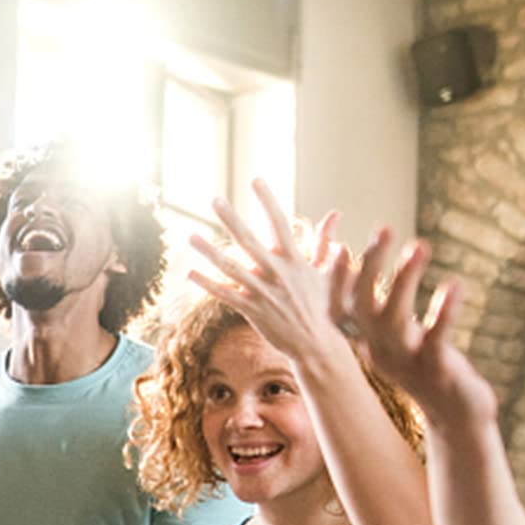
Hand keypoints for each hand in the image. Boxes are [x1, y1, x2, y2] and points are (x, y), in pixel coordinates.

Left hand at [188, 181, 346, 366]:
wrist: (319, 344)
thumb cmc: (325, 306)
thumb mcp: (327, 272)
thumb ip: (324, 242)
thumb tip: (335, 214)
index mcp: (295, 260)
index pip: (280, 223)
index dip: (268, 201)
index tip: (256, 180)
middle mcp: (277, 274)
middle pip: (249, 241)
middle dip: (231, 220)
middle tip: (214, 200)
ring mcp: (263, 293)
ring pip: (231, 268)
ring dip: (209, 252)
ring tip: (190, 236)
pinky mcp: (252, 311)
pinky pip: (225, 295)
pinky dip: (208, 284)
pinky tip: (190, 272)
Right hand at [330, 229, 495, 428]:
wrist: (455, 415)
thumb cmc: (428, 368)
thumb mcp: (398, 339)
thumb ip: (381, 310)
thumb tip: (365, 276)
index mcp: (369, 342)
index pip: (338, 311)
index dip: (335, 283)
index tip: (340, 248)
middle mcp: (381, 351)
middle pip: (362, 307)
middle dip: (370, 266)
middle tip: (384, 229)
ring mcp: (408, 361)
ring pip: (395, 321)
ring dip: (405, 281)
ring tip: (421, 246)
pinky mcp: (438, 370)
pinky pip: (438, 339)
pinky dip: (445, 312)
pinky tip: (454, 284)